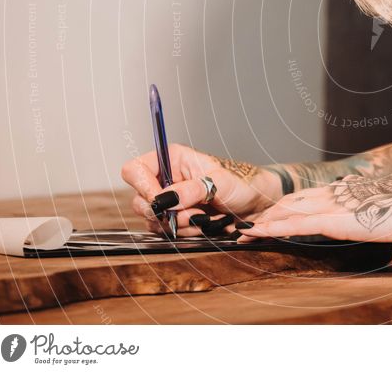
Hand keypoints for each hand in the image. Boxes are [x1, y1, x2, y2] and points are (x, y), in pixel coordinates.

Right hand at [120, 143, 281, 235]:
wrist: (256, 204)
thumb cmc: (241, 183)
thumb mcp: (220, 182)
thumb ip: (192, 190)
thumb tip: (164, 200)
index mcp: (172, 159)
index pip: (135, 170)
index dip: (142, 187)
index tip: (161, 201)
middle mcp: (166, 179)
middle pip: (140, 200)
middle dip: (166, 213)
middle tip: (194, 214)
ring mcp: (168, 201)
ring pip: (153, 220)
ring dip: (179, 225)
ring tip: (205, 219)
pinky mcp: (175, 219)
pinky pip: (166, 232)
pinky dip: (184, 233)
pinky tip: (204, 226)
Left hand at [236, 175, 391, 242]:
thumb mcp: (381, 207)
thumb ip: (363, 208)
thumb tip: (358, 212)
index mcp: (345, 191)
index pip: (306, 196)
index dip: (286, 206)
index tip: (271, 216)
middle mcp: (334, 194)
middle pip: (292, 201)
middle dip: (270, 213)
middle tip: (250, 226)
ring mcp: (333, 205)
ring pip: (289, 211)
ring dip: (266, 221)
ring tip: (247, 232)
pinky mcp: (334, 219)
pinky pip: (297, 224)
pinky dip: (275, 227)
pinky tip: (260, 232)